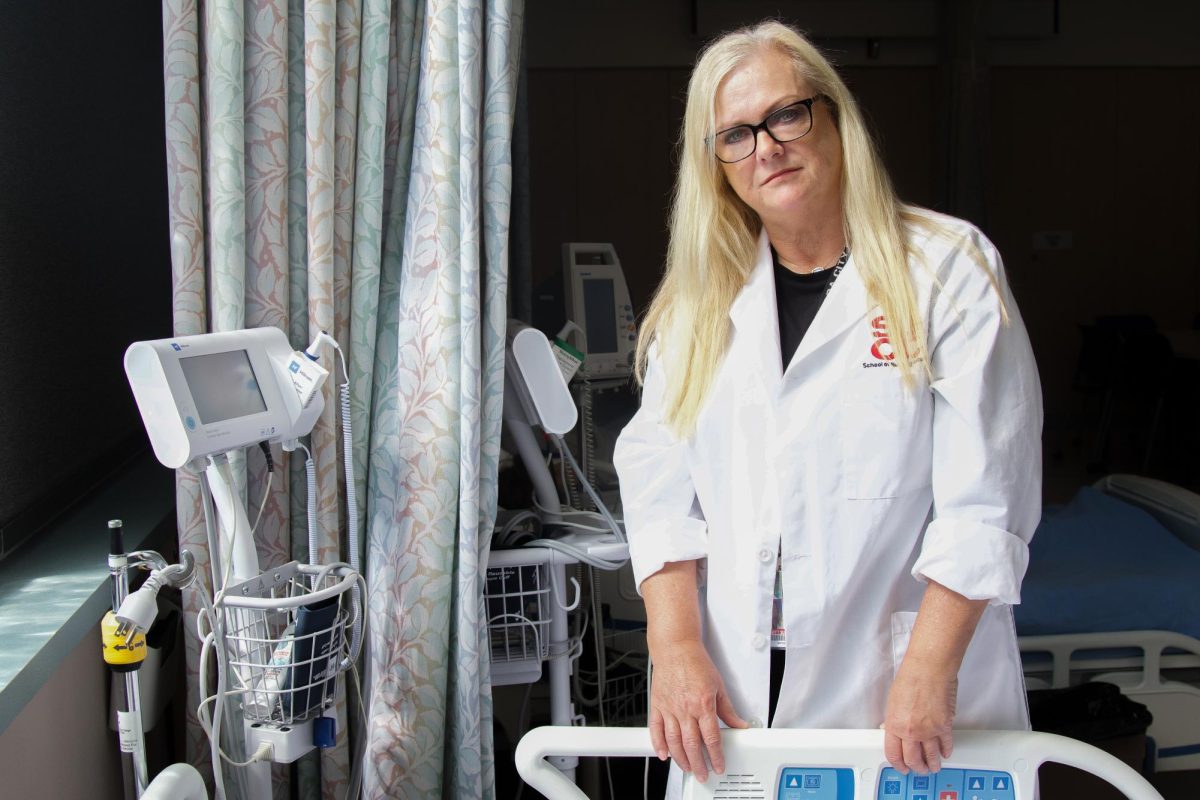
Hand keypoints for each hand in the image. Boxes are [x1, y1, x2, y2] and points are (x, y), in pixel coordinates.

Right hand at [648, 639, 747, 781]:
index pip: (712, 738)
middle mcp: (686, 709)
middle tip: (703, 773)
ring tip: (687, 767)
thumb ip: (728, 709)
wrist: (676, 648)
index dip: (716, 756)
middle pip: (692, 744)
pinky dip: (658, 744)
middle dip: (699, 763)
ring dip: (681, 758)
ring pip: (674, 741)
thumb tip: (739, 724)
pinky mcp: (657, 705)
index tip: (718, 765)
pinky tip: (664, 754)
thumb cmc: (696, 663)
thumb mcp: (718, 685)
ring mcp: (670, 708)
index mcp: (703, 704)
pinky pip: (656, 729)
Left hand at [883, 663, 957, 774]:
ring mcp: (929, 731)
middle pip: (913, 759)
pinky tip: (945, 753)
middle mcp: (911, 731)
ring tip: (933, 766)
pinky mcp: (945, 726)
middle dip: (917, 767)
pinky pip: (946, 745)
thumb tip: (891, 729)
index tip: (902, 768)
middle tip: (919, 769)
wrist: (929, 669)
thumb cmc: (911, 678)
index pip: (894, 754)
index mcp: (895, 725)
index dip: (898, 764)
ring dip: (933, 764)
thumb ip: (894, 719)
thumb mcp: (893, 701)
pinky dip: (946, 751)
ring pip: (932, 756)